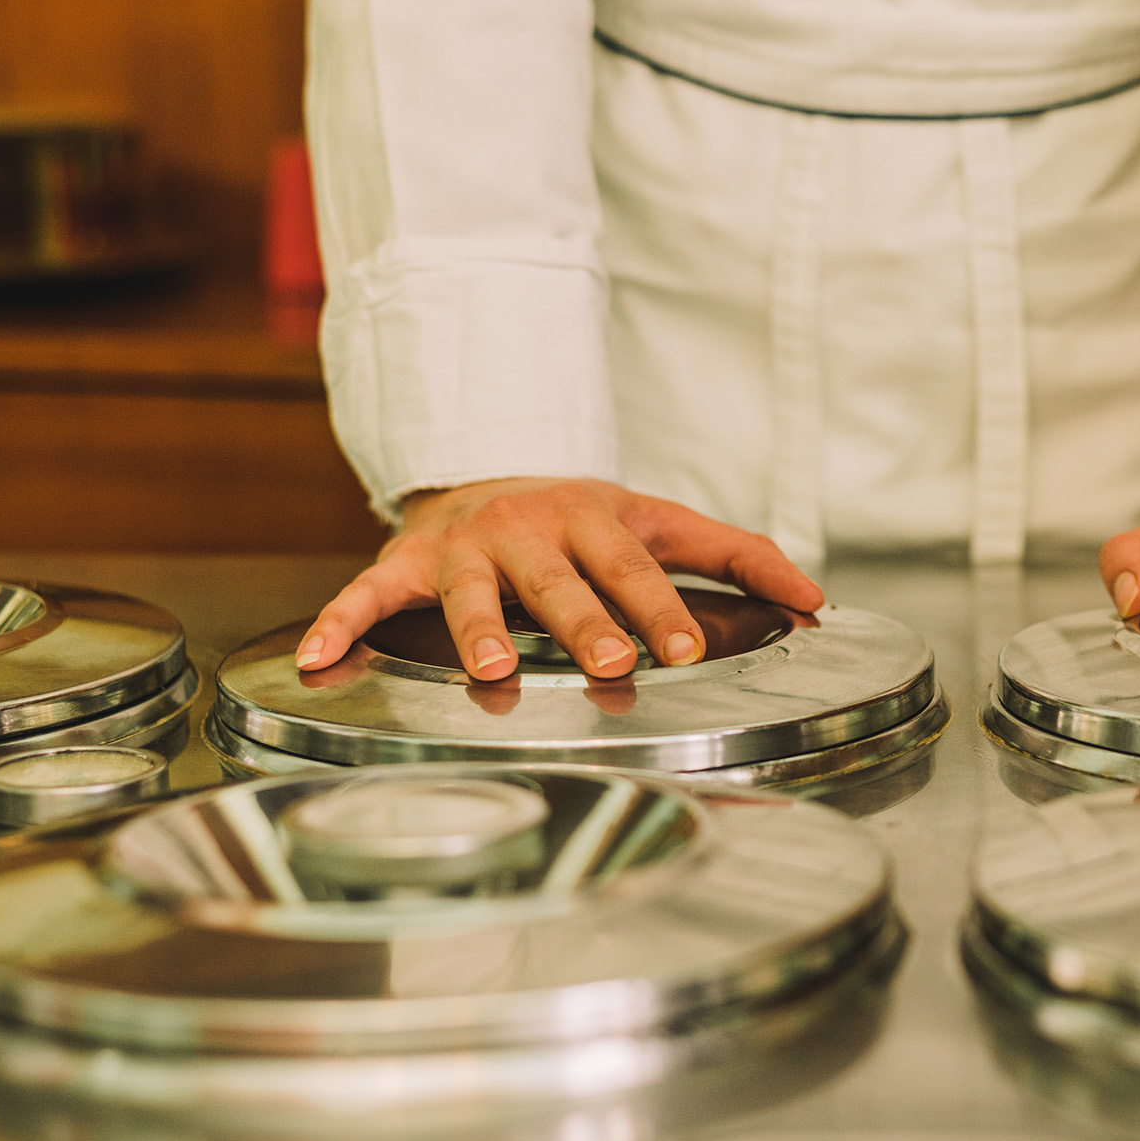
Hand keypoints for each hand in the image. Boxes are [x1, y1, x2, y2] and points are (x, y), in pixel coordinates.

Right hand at [296, 478, 823, 680]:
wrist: (488, 471)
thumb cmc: (587, 518)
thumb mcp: (664, 520)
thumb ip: (741, 556)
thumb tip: (819, 602)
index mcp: (596, 520)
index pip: (636, 567)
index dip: (660, 609)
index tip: (684, 651)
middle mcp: (530, 531)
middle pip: (561, 581)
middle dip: (586, 621)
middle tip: (613, 663)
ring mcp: (464, 547)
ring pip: (469, 591)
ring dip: (478, 630)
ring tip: (496, 669)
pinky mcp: (404, 562)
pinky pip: (366, 593)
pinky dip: (341, 622)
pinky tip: (320, 658)